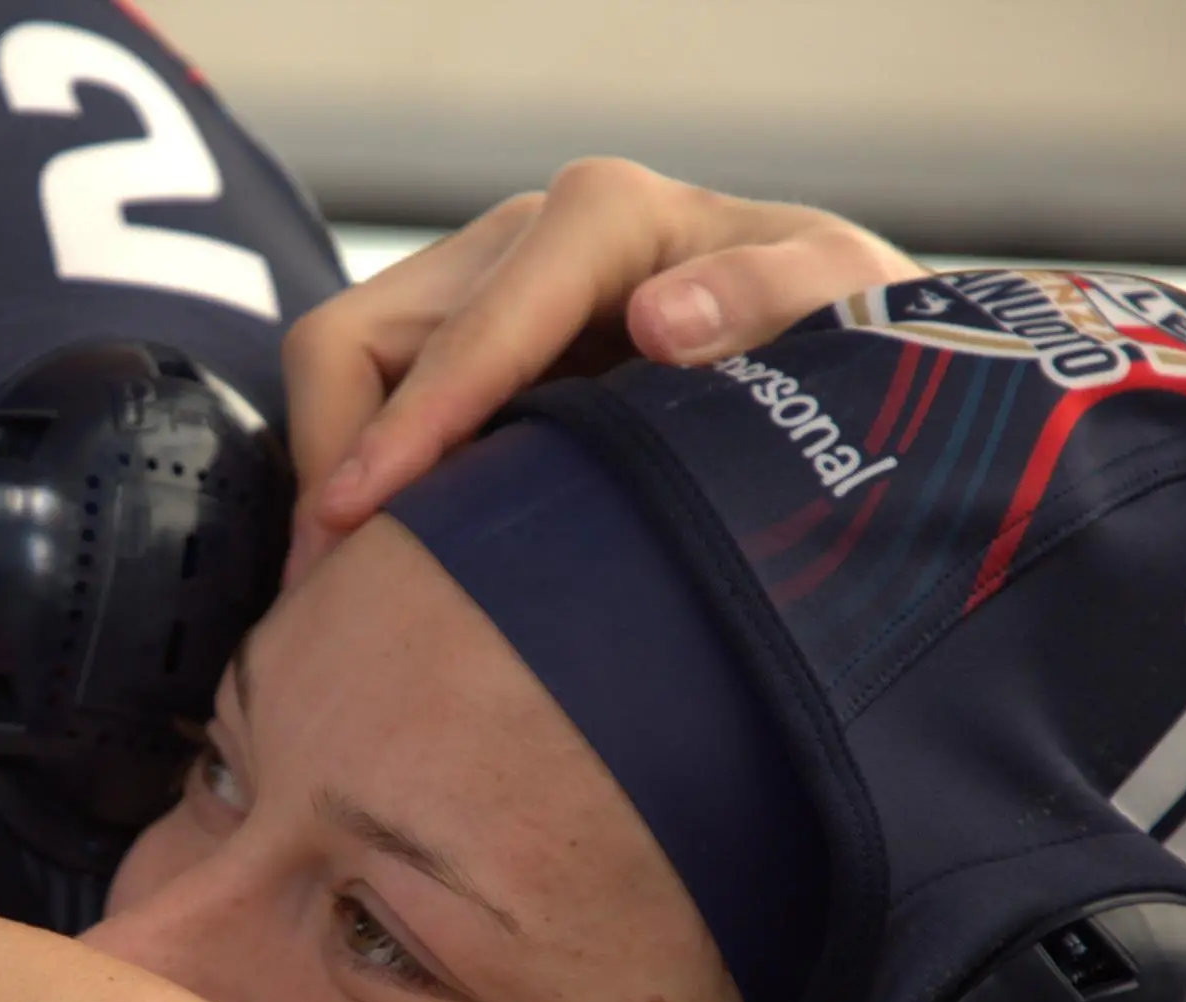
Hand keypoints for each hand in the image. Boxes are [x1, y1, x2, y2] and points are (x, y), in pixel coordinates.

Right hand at [284, 158, 926, 577]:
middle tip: (332, 593)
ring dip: (338, 479)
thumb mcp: (845, 306)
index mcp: (599, 220)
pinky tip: (381, 569)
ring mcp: (479, 291)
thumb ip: (771, 295)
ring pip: (342, 374)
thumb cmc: (853, 332)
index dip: (402, 430)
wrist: (849, 347)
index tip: (353, 516)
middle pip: (355, 341)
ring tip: (346, 595)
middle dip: (337, 461)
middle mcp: (519, 241)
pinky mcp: (463, 349)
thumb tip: (661, 322)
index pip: (463, 334)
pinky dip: (365, 487)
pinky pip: (370, 408)